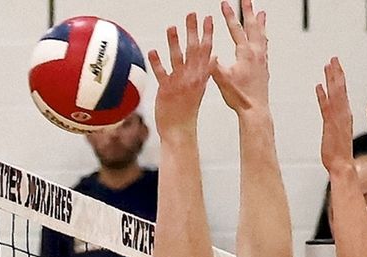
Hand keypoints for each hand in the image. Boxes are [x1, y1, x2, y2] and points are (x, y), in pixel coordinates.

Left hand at [148, 13, 214, 133]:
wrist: (179, 131)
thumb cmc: (187, 111)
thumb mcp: (200, 88)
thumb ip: (205, 71)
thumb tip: (212, 56)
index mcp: (201, 77)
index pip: (207, 51)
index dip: (207, 34)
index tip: (208, 19)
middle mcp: (192, 78)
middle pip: (193, 50)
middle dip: (193, 31)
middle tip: (191, 14)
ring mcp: (180, 84)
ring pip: (177, 59)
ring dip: (174, 42)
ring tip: (172, 27)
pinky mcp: (167, 91)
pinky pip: (162, 74)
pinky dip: (157, 63)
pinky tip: (153, 51)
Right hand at [211, 0, 269, 113]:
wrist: (255, 110)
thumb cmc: (239, 97)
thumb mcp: (222, 80)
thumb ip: (214, 66)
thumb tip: (207, 54)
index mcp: (245, 54)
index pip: (236, 30)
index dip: (229, 15)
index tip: (224, 3)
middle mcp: (256, 54)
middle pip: (252, 27)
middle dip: (248, 11)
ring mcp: (262, 60)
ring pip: (262, 35)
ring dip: (260, 22)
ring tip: (261, 12)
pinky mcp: (265, 68)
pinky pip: (265, 46)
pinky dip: (263, 37)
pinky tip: (264, 38)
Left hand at [315, 57, 354, 173]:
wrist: (341, 166)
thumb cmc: (338, 154)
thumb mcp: (335, 134)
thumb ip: (333, 122)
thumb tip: (330, 115)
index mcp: (345, 115)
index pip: (342, 92)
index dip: (339, 77)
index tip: (336, 65)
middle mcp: (343, 114)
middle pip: (340, 89)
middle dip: (336, 72)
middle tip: (333, 58)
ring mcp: (337, 119)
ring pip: (335, 94)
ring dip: (332, 79)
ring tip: (328, 64)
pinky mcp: (330, 126)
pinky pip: (326, 108)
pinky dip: (322, 96)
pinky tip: (318, 86)